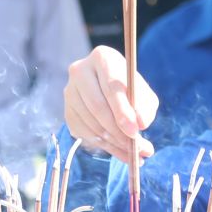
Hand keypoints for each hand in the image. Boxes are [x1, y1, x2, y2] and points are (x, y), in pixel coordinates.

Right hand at [63, 45, 158, 163]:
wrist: (108, 89)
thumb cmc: (130, 89)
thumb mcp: (143, 93)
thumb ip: (145, 106)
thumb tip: (141, 124)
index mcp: (102, 58)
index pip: (111, 86)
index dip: (123, 111)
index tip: (136, 131)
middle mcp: (80, 71)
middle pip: (98, 106)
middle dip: (119, 131)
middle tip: (138, 148)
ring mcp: (69, 92)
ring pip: (91, 123)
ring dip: (115, 142)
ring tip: (135, 154)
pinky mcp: (67, 112)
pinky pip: (85, 134)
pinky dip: (106, 147)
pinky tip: (121, 152)